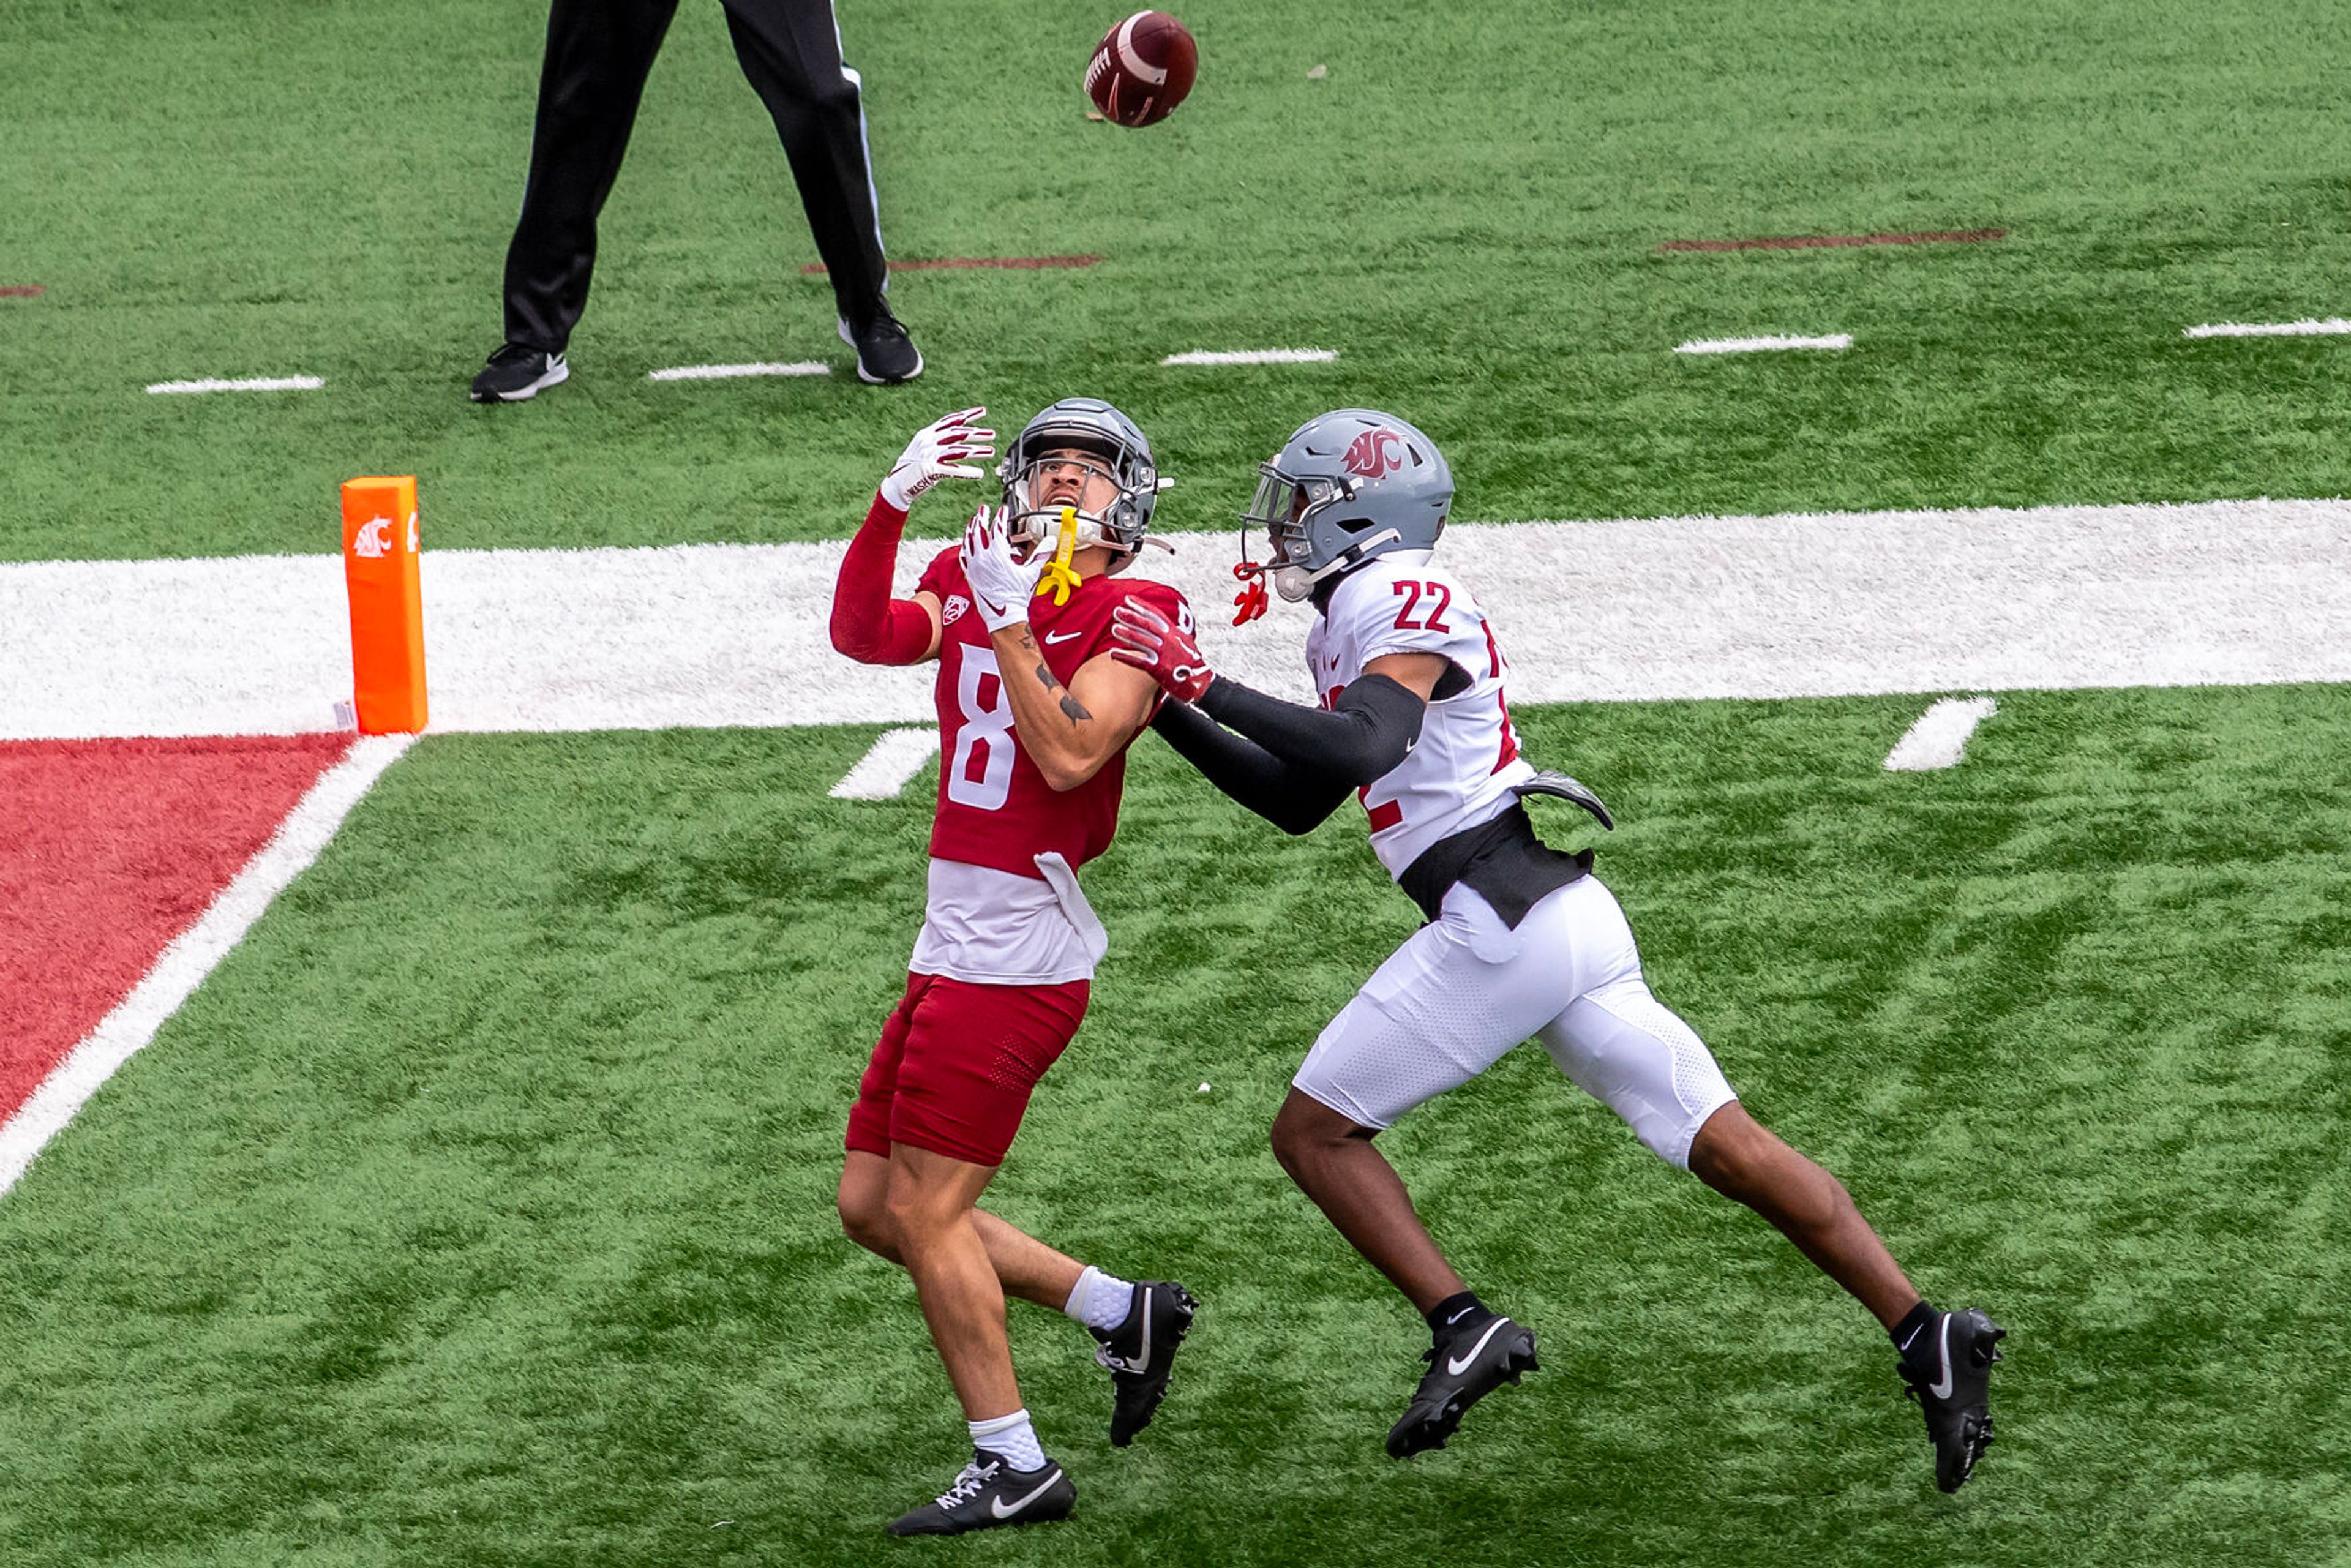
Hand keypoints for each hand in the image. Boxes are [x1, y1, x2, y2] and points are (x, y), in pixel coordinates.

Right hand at [879, 406, 993, 511]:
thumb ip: (940, 443)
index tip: (983, 411)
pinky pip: (953, 470)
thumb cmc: (912, 469)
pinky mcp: (930, 470)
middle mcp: (928, 442)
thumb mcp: (924, 450)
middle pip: (957, 434)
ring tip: (991, 451)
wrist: (896, 485)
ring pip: (959, 450)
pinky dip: (967, 472)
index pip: (950, 420)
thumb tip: (960, 439)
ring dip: (977, 451)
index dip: (967, 415)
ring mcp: (929, 455)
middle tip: (992, 434)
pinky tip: (979, 473)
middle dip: (976, 433)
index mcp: (927, 434)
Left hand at [961, 505, 1043, 630]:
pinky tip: (966, 544)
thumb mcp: (1031, 573)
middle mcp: (982, 558)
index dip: (1001, 517)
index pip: (998, 529)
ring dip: (971, 529)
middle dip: (982, 517)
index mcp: (997, 554)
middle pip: (979, 530)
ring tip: (973, 521)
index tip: (1003, 510)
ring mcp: (973, 566)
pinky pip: (963, 556)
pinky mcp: (969, 575)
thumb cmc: (1017, 596)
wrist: (1003, 615)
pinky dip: (965, 547)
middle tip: (984, 508)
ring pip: (968, 541)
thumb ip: (1040, 554)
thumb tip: (1051, 541)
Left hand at [1110, 600, 1213, 703]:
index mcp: (1174, 633)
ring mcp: (1163, 655)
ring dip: (1127, 634)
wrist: (1201, 683)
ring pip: (1142, 641)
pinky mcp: (1159, 669)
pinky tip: (1113, 654)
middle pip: (1147, 625)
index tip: (1127, 599)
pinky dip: (1125, 657)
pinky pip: (1138, 661)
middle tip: (1116, 611)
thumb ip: (1174, 632)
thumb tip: (1166, 624)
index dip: (1141, 606)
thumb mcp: (1186, 642)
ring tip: (1115, 628)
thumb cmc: (1192, 664)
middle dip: (1131, 617)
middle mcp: (1168, 641)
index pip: (1155, 615)